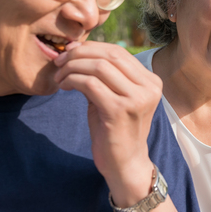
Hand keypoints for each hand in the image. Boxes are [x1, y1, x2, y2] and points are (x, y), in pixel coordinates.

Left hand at [53, 41, 161, 199]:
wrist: (124, 163)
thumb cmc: (115, 130)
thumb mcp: (114, 97)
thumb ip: (103, 75)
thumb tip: (77, 49)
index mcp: (151, 81)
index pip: (118, 52)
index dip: (91, 48)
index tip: (69, 53)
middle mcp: (149, 88)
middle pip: (109, 55)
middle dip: (79, 54)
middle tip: (60, 61)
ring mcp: (136, 99)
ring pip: (99, 67)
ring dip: (73, 67)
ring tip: (60, 77)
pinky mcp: (119, 111)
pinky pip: (90, 84)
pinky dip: (73, 80)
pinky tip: (64, 87)